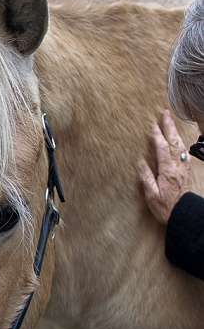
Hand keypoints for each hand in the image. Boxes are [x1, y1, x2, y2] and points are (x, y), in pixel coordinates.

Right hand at [138, 110, 190, 224]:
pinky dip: (181, 144)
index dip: (157, 135)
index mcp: (168, 171)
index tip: (153, 123)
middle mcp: (177, 167)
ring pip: (181, 146)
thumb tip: (141, 163)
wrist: (183, 214)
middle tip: (166, 114)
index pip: (162, 148)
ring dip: (176, 133)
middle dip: (169, 127)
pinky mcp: (186, 172)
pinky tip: (179, 142)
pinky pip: (185, 154)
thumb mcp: (151, 195)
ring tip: (171, 123)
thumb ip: (146, 177)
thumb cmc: (166, 207)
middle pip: (174, 142)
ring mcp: (183, 169)